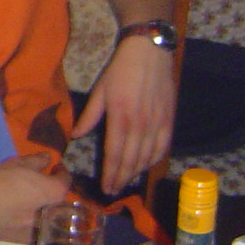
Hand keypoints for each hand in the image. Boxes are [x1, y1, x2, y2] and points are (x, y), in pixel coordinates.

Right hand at [0, 153, 71, 241]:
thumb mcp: (18, 164)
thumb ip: (36, 161)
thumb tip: (48, 157)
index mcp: (53, 193)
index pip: (65, 181)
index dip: (61, 173)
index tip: (56, 169)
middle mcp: (51, 215)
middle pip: (58, 205)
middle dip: (54, 196)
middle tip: (43, 189)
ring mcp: (38, 231)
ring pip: (47, 221)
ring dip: (44, 213)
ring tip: (32, 206)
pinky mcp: (22, 241)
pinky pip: (32, 232)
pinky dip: (30, 225)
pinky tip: (20, 220)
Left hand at [74, 37, 174, 195]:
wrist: (149, 53)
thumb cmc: (120, 70)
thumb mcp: (99, 91)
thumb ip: (90, 116)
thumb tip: (76, 135)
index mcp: (120, 118)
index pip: (115, 154)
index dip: (111, 173)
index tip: (106, 187)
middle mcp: (141, 124)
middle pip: (131, 160)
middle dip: (122, 178)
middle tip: (114, 192)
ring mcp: (157, 123)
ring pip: (147, 157)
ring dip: (137, 172)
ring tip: (127, 182)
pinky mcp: (169, 120)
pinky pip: (163, 147)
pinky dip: (154, 160)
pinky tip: (146, 166)